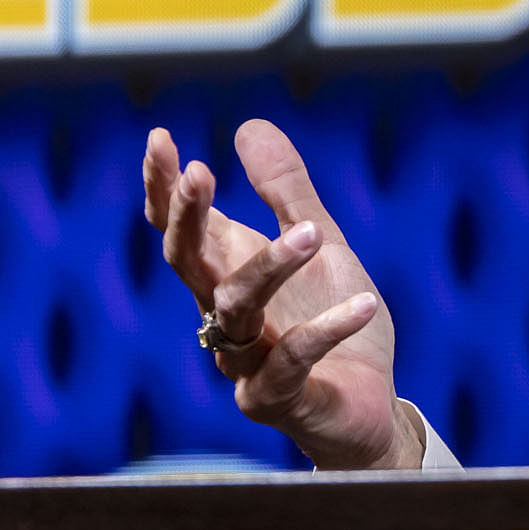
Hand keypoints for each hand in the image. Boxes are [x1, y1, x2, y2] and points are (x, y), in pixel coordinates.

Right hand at [144, 120, 423, 469]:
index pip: (180, 229)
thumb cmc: (333, 320)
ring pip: (236, 307)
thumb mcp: (319, 244)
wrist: (369, 404)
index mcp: (227, 273)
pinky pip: (294, 359)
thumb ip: (286, 192)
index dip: (162, 189)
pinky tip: (363, 301)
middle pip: (187, 263)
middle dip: (187, 216)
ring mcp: (245, 361)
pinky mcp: (276, 399)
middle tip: (199, 170)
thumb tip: (248, 125)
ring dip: (270, 266)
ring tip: (312, 231)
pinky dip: (328, 328)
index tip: (160, 138)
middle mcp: (224, 316)